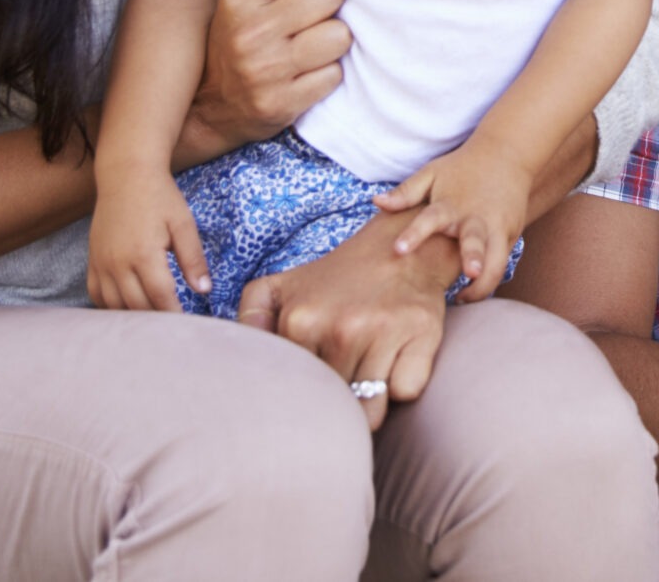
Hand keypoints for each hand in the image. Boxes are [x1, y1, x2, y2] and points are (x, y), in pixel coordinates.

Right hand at [86, 171, 208, 311]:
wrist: (126, 175)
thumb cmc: (160, 197)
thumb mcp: (183, 224)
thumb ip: (193, 259)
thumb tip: (204, 290)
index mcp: (143, 254)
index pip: (160, 297)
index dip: (174, 314)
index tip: (186, 325)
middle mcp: (118, 263)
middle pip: (136, 306)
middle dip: (156, 320)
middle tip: (172, 327)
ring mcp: (101, 263)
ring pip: (114, 306)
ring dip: (133, 316)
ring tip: (152, 321)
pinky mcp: (93, 261)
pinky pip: (96, 295)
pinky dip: (110, 307)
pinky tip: (127, 308)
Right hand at [179, 0, 350, 166]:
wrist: (207, 109)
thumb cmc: (234, 40)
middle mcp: (251, 32)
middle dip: (327, 5)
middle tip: (309, 18)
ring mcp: (267, 71)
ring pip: (340, 35)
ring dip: (331, 42)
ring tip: (310, 46)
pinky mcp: (282, 104)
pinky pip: (334, 75)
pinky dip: (325, 75)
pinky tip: (305, 74)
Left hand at [237, 214, 460, 430]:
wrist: (402, 246)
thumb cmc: (339, 278)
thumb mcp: (284, 285)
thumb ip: (250, 315)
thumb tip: (235, 350)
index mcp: (302, 321)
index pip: (294, 392)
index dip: (303, 399)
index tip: (309, 393)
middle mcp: (342, 328)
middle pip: (333, 408)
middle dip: (335, 408)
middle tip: (340, 392)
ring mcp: (385, 332)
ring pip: (371, 412)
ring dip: (369, 406)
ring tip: (367, 382)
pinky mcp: (423, 335)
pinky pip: (406, 392)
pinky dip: (402, 387)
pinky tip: (396, 363)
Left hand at [377, 139, 529, 298]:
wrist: (507, 156)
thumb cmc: (462, 169)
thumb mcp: (432, 174)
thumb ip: (406, 192)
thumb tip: (376, 202)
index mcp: (451, 205)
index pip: (430, 219)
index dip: (414, 234)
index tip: (398, 250)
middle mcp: (476, 218)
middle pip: (476, 242)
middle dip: (474, 258)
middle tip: (470, 273)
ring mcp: (498, 228)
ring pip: (497, 261)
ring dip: (485, 282)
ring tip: (464, 298)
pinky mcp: (511, 235)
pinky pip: (502, 262)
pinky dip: (490, 279)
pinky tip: (472, 292)